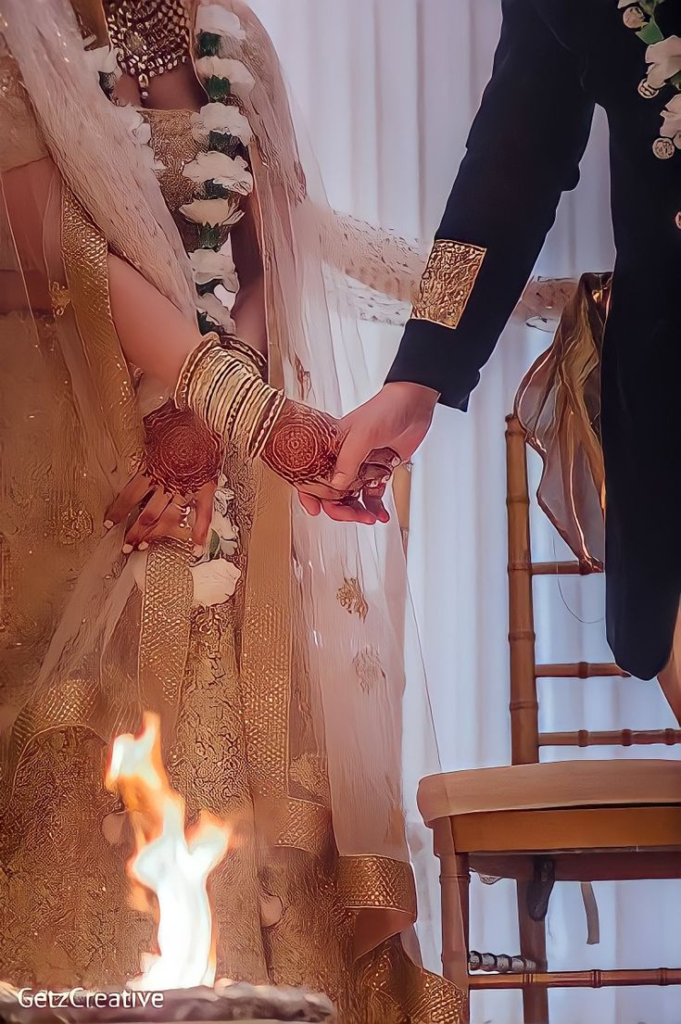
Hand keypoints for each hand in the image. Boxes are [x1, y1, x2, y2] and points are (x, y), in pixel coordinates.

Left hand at [104, 401, 221, 553]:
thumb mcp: (149, 423)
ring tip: (146, 547)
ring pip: (170, 518)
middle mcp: (167, 482)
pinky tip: (194, 549)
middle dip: (135, 532)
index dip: (118, 511)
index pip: (130, 496)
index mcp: (151, 467)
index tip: (109, 524)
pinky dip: (199, 532)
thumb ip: (135, 435)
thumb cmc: (176, 413)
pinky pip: (203, 514)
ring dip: (157, 535)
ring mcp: (188, 487)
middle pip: (148, 514)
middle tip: (127, 547)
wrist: (206, 410)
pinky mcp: (206, 487)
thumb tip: (115, 427)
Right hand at [299, 382, 438, 522]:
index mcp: (332, 447)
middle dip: (340, 508)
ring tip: (369, 518)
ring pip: (352, 496)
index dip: (309, 493)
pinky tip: (381, 515)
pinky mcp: (379, 470)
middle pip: (333, 492)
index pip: (312, 473)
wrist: (415, 405)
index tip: (314, 509)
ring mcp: (362, 465)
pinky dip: (376, 507)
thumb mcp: (363, 433)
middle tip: (353, 516)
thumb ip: (348, 460)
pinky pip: (373, 494)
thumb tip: (337, 485)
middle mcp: (344, 458)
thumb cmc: (386, 408)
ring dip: (359, 511)